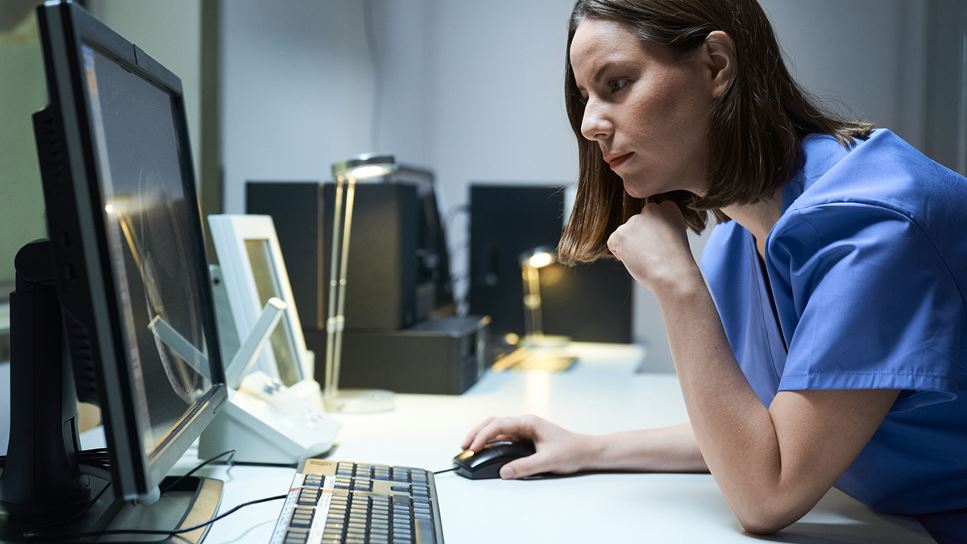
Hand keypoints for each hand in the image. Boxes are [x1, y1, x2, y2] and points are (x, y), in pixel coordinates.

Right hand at [460, 415, 593, 478]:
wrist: (586, 452)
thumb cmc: (571, 451)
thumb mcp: (548, 461)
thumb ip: (525, 467)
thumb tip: (503, 472)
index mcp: (529, 423)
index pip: (499, 425)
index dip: (483, 435)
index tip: (472, 446)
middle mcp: (525, 424)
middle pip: (493, 423)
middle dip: (477, 433)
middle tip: (464, 446)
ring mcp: (524, 430)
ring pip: (497, 429)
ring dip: (483, 436)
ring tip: (470, 448)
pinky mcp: (525, 439)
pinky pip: (503, 437)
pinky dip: (491, 442)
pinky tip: (485, 450)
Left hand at [607, 200, 699, 292]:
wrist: (673, 275)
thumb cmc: (675, 262)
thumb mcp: (674, 234)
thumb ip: (659, 225)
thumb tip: (642, 229)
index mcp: (667, 207)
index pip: (651, 217)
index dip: (655, 235)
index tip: (664, 245)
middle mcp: (651, 209)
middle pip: (636, 225)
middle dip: (640, 239)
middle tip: (655, 253)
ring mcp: (635, 220)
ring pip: (625, 234)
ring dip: (630, 246)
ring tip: (648, 257)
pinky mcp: (621, 233)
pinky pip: (613, 243)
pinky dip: (620, 254)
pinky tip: (636, 259)